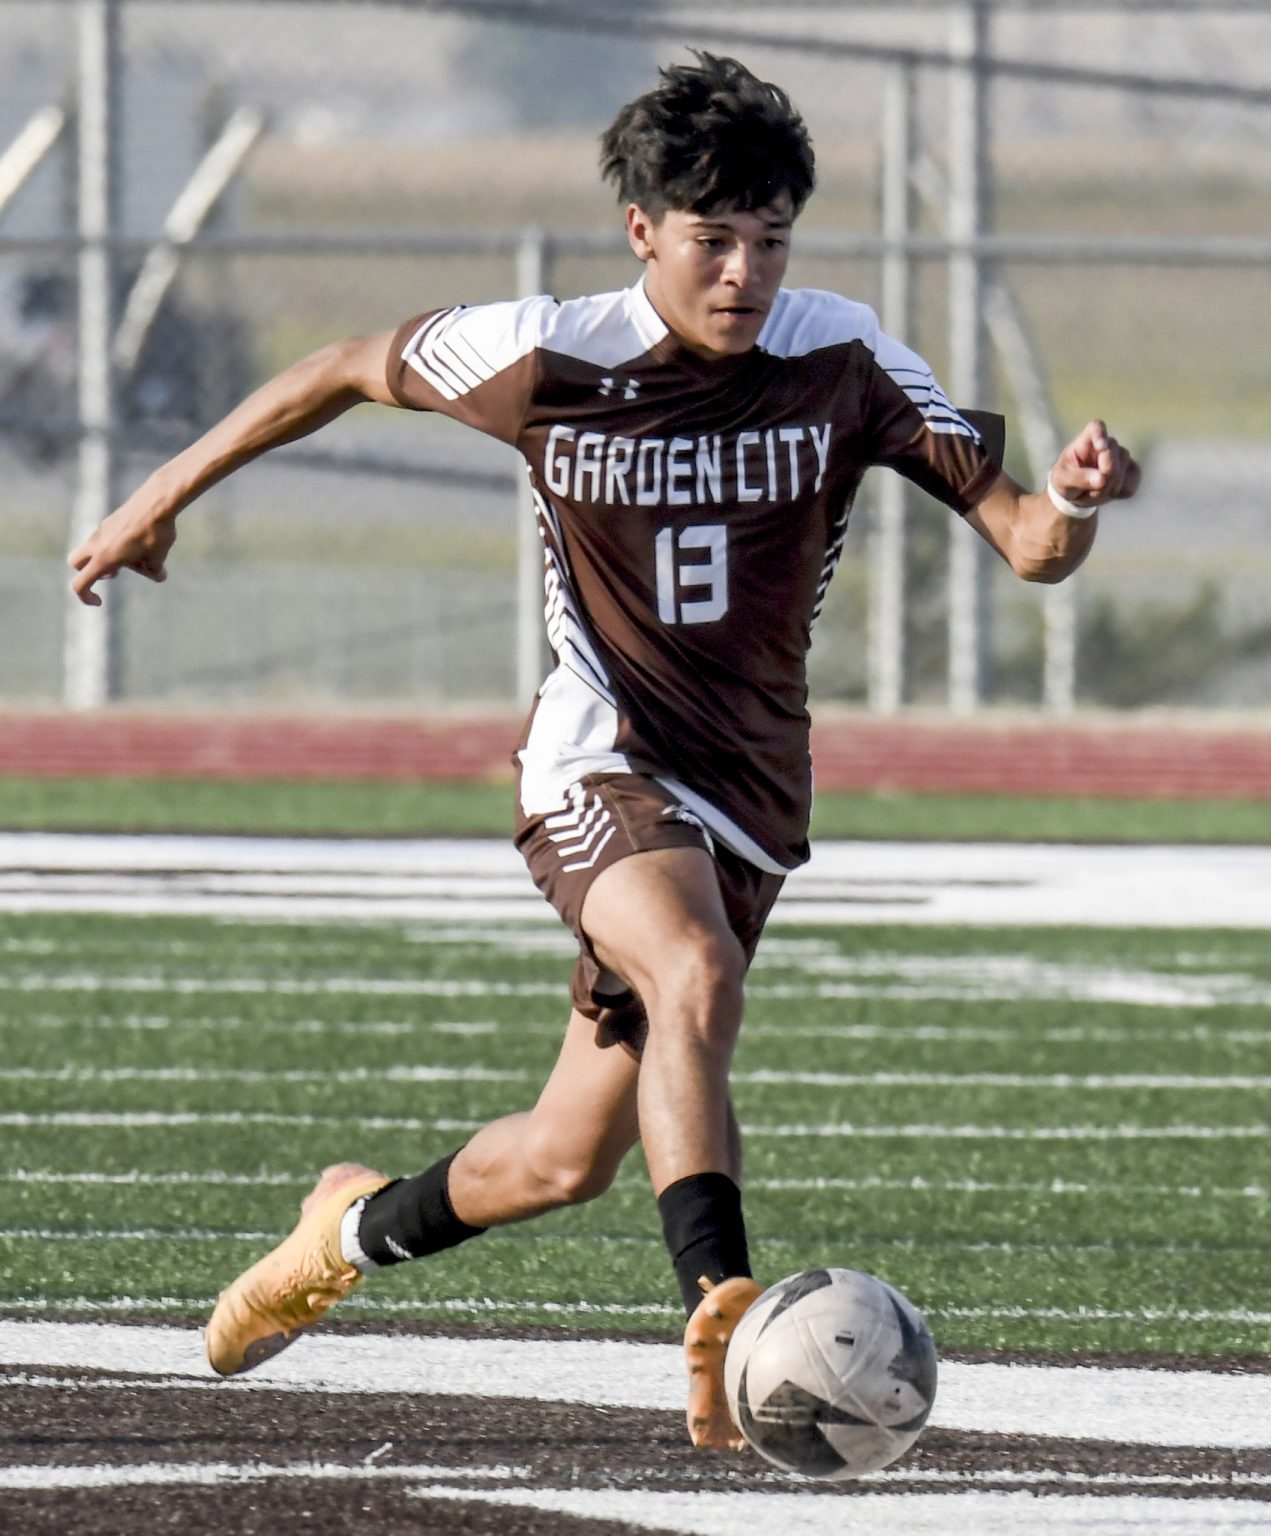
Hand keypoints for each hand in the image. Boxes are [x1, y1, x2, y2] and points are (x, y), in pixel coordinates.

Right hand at [67, 491, 176, 606]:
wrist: (158, 501)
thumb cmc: (157, 532)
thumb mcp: (158, 558)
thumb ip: (154, 571)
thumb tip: (158, 576)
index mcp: (105, 558)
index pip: (80, 583)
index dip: (85, 597)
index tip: (100, 602)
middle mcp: (97, 544)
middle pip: (76, 562)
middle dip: (88, 572)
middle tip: (114, 573)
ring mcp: (102, 530)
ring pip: (92, 549)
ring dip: (107, 558)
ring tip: (137, 557)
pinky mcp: (110, 521)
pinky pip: (105, 538)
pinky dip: (115, 545)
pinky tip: (142, 543)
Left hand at [1049, 420, 1139, 511]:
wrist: (1076, 494)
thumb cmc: (1064, 481)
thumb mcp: (1061, 481)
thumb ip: (1078, 478)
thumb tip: (1102, 478)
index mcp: (1085, 440)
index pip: (1096, 428)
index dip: (1100, 434)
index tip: (1101, 446)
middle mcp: (1107, 444)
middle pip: (1112, 453)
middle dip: (1103, 475)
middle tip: (1089, 491)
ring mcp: (1121, 456)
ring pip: (1123, 469)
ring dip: (1108, 487)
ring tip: (1092, 492)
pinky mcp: (1131, 470)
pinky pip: (1131, 482)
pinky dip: (1120, 492)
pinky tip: (1108, 493)